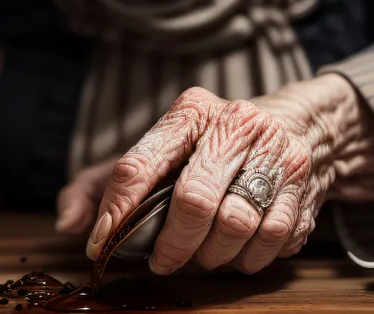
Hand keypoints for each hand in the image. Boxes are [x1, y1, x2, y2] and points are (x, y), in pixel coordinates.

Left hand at [58, 75, 373, 274]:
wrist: (296, 124)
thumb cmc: (207, 147)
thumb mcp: (149, 152)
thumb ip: (97, 184)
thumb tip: (70, 224)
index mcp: (189, 112)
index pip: (139, 164)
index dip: (116, 211)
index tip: (102, 243)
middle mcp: (234, 123)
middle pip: (194, 200)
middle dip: (173, 244)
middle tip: (162, 261)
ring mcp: (274, 151)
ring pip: (235, 224)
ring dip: (213, 255)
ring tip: (203, 256)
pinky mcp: (303, 179)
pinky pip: (273, 237)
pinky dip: (250, 257)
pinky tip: (237, 253)